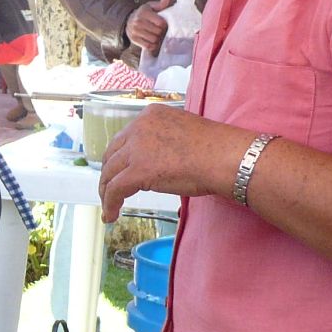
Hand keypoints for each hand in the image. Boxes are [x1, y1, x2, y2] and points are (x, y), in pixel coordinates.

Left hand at [98, 104, 248, 220]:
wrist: (225, 157)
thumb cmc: (215, 149)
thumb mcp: (181, 135)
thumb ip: (162, 142)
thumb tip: (154, 161)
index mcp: (150, 115)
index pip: (125, 138)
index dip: (119, 158)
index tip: (119, 171)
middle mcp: (139, 127)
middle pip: (112, 154)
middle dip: (108, 174)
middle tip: (109, 190)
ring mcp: (136, 148)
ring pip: (109, 173)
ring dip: (106, 192)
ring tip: (109, 207)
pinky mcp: (137, 171)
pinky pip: (114, 190)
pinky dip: (110, 205)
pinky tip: (111, 216)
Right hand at [125, 0, 173, 53]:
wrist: (128, 21)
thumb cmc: (143, 13)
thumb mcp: (150, 6)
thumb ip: (160, 4)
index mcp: (144, 12)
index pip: (160, 22)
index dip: (164, 24)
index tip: (163, 24)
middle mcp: (138, 22)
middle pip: (157, 31)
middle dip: (161, 32)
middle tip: (161, 30)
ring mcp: (135, 31)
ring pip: (153, 39)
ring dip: (157, 38)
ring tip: (156, 35)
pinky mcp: (134, 39)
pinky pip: (148, 46)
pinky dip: (152, 45)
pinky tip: (153, 41)